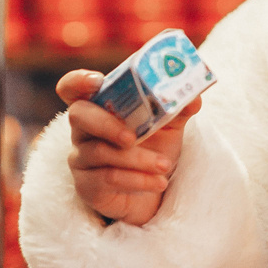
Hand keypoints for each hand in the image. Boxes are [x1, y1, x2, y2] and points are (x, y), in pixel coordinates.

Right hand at [57, 69, 201, 225]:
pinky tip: (159, 183)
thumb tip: (195, 97)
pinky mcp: (87, 185)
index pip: (73, 87)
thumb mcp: (169, 125)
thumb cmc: (155, 147)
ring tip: (165, 166)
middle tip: (132, 137)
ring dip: (137, 160)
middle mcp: (83, 129)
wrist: (154, 187)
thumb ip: (179, 108)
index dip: (78, 80)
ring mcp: (81, 158)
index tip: (97, 80)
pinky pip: (107, 179)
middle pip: (79, 115)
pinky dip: (138, 180)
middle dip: (107, 124)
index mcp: (100, 106)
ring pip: (100, 152)